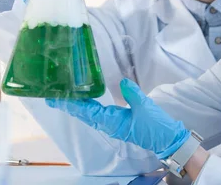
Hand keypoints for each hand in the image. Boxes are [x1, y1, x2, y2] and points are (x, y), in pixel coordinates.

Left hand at [46, 78, 190, 158]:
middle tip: (53, 96)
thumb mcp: (145, 106)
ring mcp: (113, 124)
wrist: (167, 139)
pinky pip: (98, 115)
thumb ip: (132, 93)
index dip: (72, 103)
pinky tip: (86, 101)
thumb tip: (122, 81)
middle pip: (84, 113)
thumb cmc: (156, 125)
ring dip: (77, 106)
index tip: (57, 98)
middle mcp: (109, 124)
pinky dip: (89, 107)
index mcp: (113, 121)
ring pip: (90, 115)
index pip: (87, 110)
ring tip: (65, 96)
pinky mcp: (119, 122)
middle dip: (69, 104)